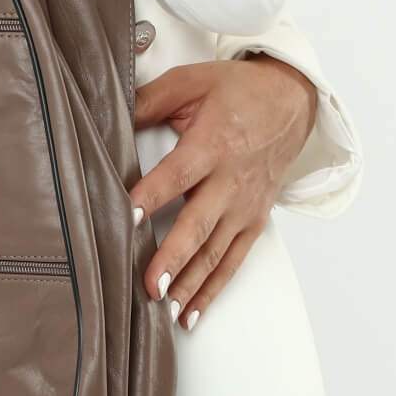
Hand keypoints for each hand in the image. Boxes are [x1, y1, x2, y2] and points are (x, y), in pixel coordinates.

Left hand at [128, 53, 317, 327]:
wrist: (291, 101)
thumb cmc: (238, 90)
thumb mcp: (189, 82)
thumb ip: (147, 101)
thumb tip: (105, 114)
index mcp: (212, 144)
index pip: (178, 174)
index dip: (153, 195)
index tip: (129, 217)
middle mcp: (231, 180)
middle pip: (198, 224)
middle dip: (173, 257)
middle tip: (150, 285)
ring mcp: (244, 206)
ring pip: (215, 252)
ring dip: (190, 283)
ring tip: (165, 308)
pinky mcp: (254, 221)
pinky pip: (232, 261)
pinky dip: (213, 289)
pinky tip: (191, 312)